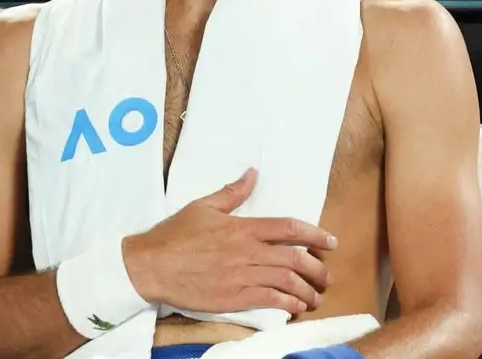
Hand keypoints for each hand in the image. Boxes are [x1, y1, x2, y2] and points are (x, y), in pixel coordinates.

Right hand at [122, 168, 334, 314]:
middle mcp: (246, 251)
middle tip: (327, 274)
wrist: (151, 266)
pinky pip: (269, 300)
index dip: (315, 234)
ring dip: (307, 290)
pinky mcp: (233, 297)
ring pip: (286, 282)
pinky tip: (295, 306)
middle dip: (317, 268)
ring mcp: (241, 276)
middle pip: (294, 258)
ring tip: (316, 296)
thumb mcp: (203, 206)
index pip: (287, 228)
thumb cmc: (174, 235)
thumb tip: (252, 174)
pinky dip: (287, 304)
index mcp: (241, 227)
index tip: (331, 242)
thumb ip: (232, 192)